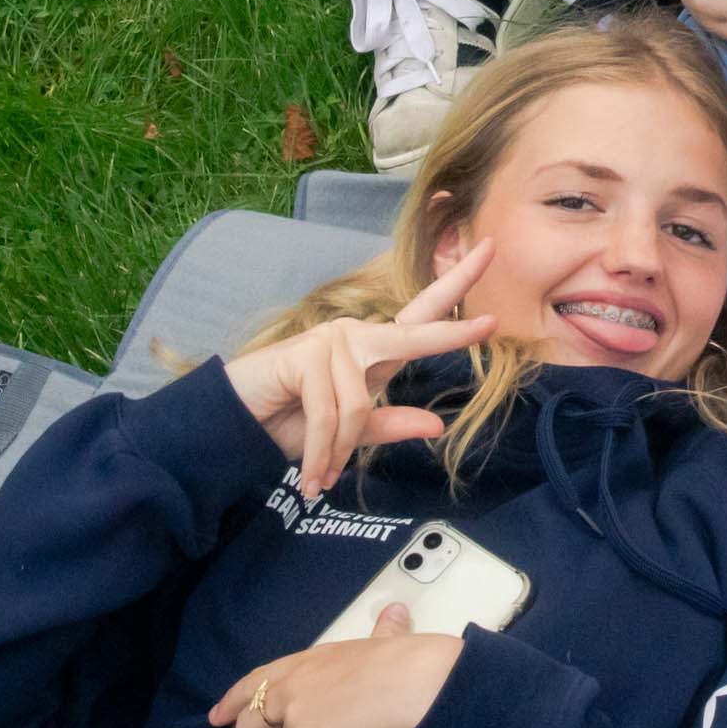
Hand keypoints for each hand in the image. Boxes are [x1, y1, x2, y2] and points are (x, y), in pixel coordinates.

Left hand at [207, 602, 464, 727]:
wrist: (420, 684)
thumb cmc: (412, 660)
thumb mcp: (384, 642)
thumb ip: (381, 636)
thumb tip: (396, 613)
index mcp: (306, 662)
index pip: (255, 681)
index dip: (235, 701)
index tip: (218, 717)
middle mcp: (289, 689)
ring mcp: (293, 723)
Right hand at [222, 246, 491, 498]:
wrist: (233, 429)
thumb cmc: (288, 423)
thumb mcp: (346, 435)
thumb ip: (387, 426)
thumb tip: (438, 425)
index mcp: (372, 352)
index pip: (420, 315)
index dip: (455, 286)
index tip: (489, 251)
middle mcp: (355, 338)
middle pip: (412, 333)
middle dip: (450, 333)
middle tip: (492, 325)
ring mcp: (330, 341)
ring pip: (358, 407)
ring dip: (338, 452)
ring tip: (321, 476)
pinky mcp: (305, 355)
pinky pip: (331, 414)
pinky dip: (322, 451)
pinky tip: (312, 474)